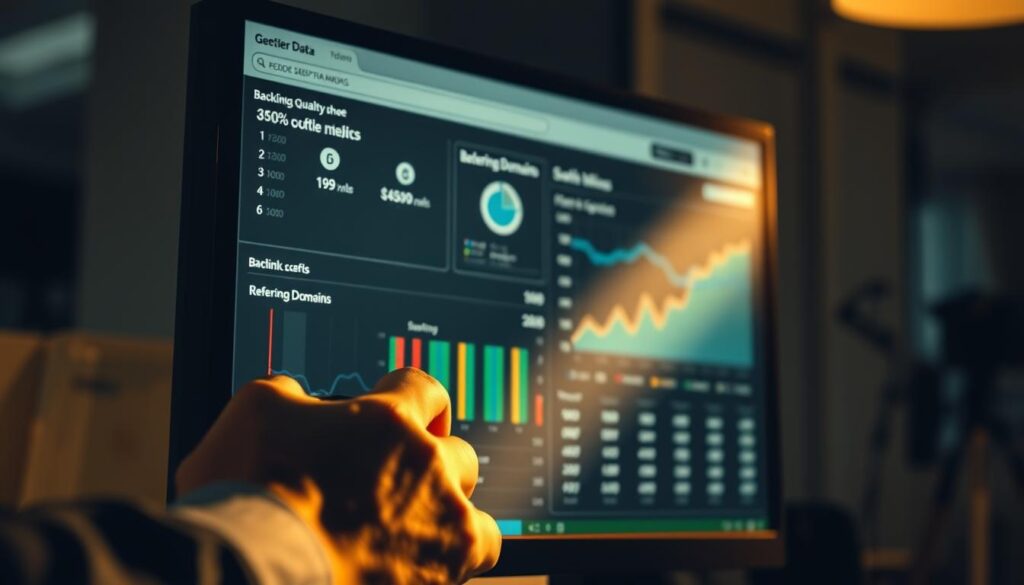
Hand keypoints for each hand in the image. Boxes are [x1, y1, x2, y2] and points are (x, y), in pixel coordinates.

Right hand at [175, 368, 500, 583]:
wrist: (253, 569)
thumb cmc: (248, 490)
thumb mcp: (255, 409)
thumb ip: (291, 393)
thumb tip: (298, 396)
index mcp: (389, 420)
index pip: (425, 388)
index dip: (407, 400)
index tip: (394, 418)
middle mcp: (426, 467)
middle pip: (459, 455)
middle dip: (432, 466)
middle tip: (394, 486)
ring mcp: (440, 524)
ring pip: (473, 513)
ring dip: (449, 517)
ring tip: (413, 534)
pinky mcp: (440, 575)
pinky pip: (477, 557)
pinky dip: (456, 560)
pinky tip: (419, 563)